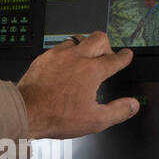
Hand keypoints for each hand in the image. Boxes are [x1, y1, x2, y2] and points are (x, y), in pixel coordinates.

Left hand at [15, 33, 138, 139]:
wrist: (26, 111)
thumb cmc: (56, 116)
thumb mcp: (95, 120)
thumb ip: (118, 111)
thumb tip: (132, 105)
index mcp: (92, 71)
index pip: (115, 59)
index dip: (124, 57)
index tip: (126, 55)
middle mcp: (76, 58)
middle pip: (99, 38)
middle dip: (107, 45)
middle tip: (107, 56)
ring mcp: (59, 55)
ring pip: (79, 39)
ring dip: (86, 47)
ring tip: (85, 58)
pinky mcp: (44, 58)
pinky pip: (60, 47)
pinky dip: (67, 53)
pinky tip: (65, 63)